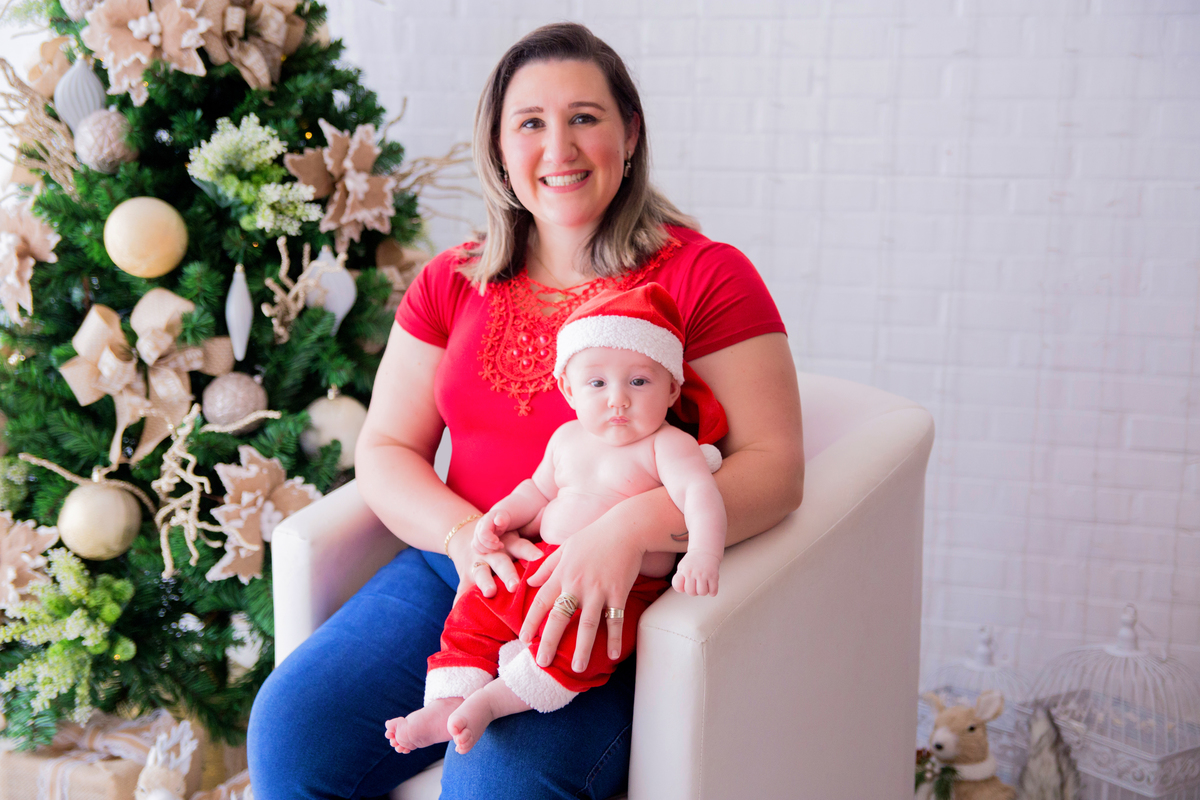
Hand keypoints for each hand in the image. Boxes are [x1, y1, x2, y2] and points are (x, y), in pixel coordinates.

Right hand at [449, 525, 541, 603]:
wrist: (471, 537)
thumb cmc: (504, 544)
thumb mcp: (517, 538)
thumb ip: (535, 537)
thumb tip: (556, 529)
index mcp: (509, 544)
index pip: (520, 546)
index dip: (528, 552)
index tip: (538, 557)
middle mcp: (493, 553)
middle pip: (501, 562)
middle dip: (507, 573)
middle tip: (514, 586)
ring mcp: (477, 564)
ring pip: (480, 572)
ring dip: (485, 582)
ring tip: (489, 592)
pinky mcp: (465, 577)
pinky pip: (461, 589)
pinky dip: (459, 601)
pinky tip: (457, 610)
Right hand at [472, 509, 510, 552]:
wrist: (500, 519)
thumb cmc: (503, 518)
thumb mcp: (504, 516)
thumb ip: (502, 518)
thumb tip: (498, 520)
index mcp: (485, 521)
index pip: (483, 533)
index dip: (490, 539)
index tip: (498, 541)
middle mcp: (478, 528)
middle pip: (479, 541)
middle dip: (491, 546)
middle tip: (501, 545)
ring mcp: (476, 534)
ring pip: (476, 546)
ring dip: (488, 550)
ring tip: (498, 548)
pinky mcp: (477, 539)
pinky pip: (475, 547)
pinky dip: (482, 551)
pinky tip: (491, 550)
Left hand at [520, 521, 644, 669]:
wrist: (626, 529)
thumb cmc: (594, 537)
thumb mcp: (565, 548)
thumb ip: (546, 566)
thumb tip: (529, 581)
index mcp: (562, 573)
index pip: (541, 601)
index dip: (531, 621)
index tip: (524, 639)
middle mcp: (577, 584)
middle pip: (560, 617)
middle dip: (549, 641)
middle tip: (542, 663)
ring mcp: (599, 589)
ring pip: (587, 624)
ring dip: (582, 648)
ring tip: (577, 668)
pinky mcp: (618, 592)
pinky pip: (615, 619)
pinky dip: (614, 637)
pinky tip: (611, 654)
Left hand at [672, 552, 720, 595]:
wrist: (705, 551)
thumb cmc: (692, 562)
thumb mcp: (681, 567)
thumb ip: (678, 579)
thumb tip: (681, 590)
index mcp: (684, 570)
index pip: (678, 586)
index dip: (681, 588)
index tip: (685, 584)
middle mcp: (693, 572)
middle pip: (691, 592)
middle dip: (694, 591)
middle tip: (696, 585)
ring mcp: (704, 574)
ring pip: (702, 593)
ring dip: (703, 592)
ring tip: (703, 585)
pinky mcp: (714, 575)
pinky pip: (713, 591)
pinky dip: (712, 592)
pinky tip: (710, 586)